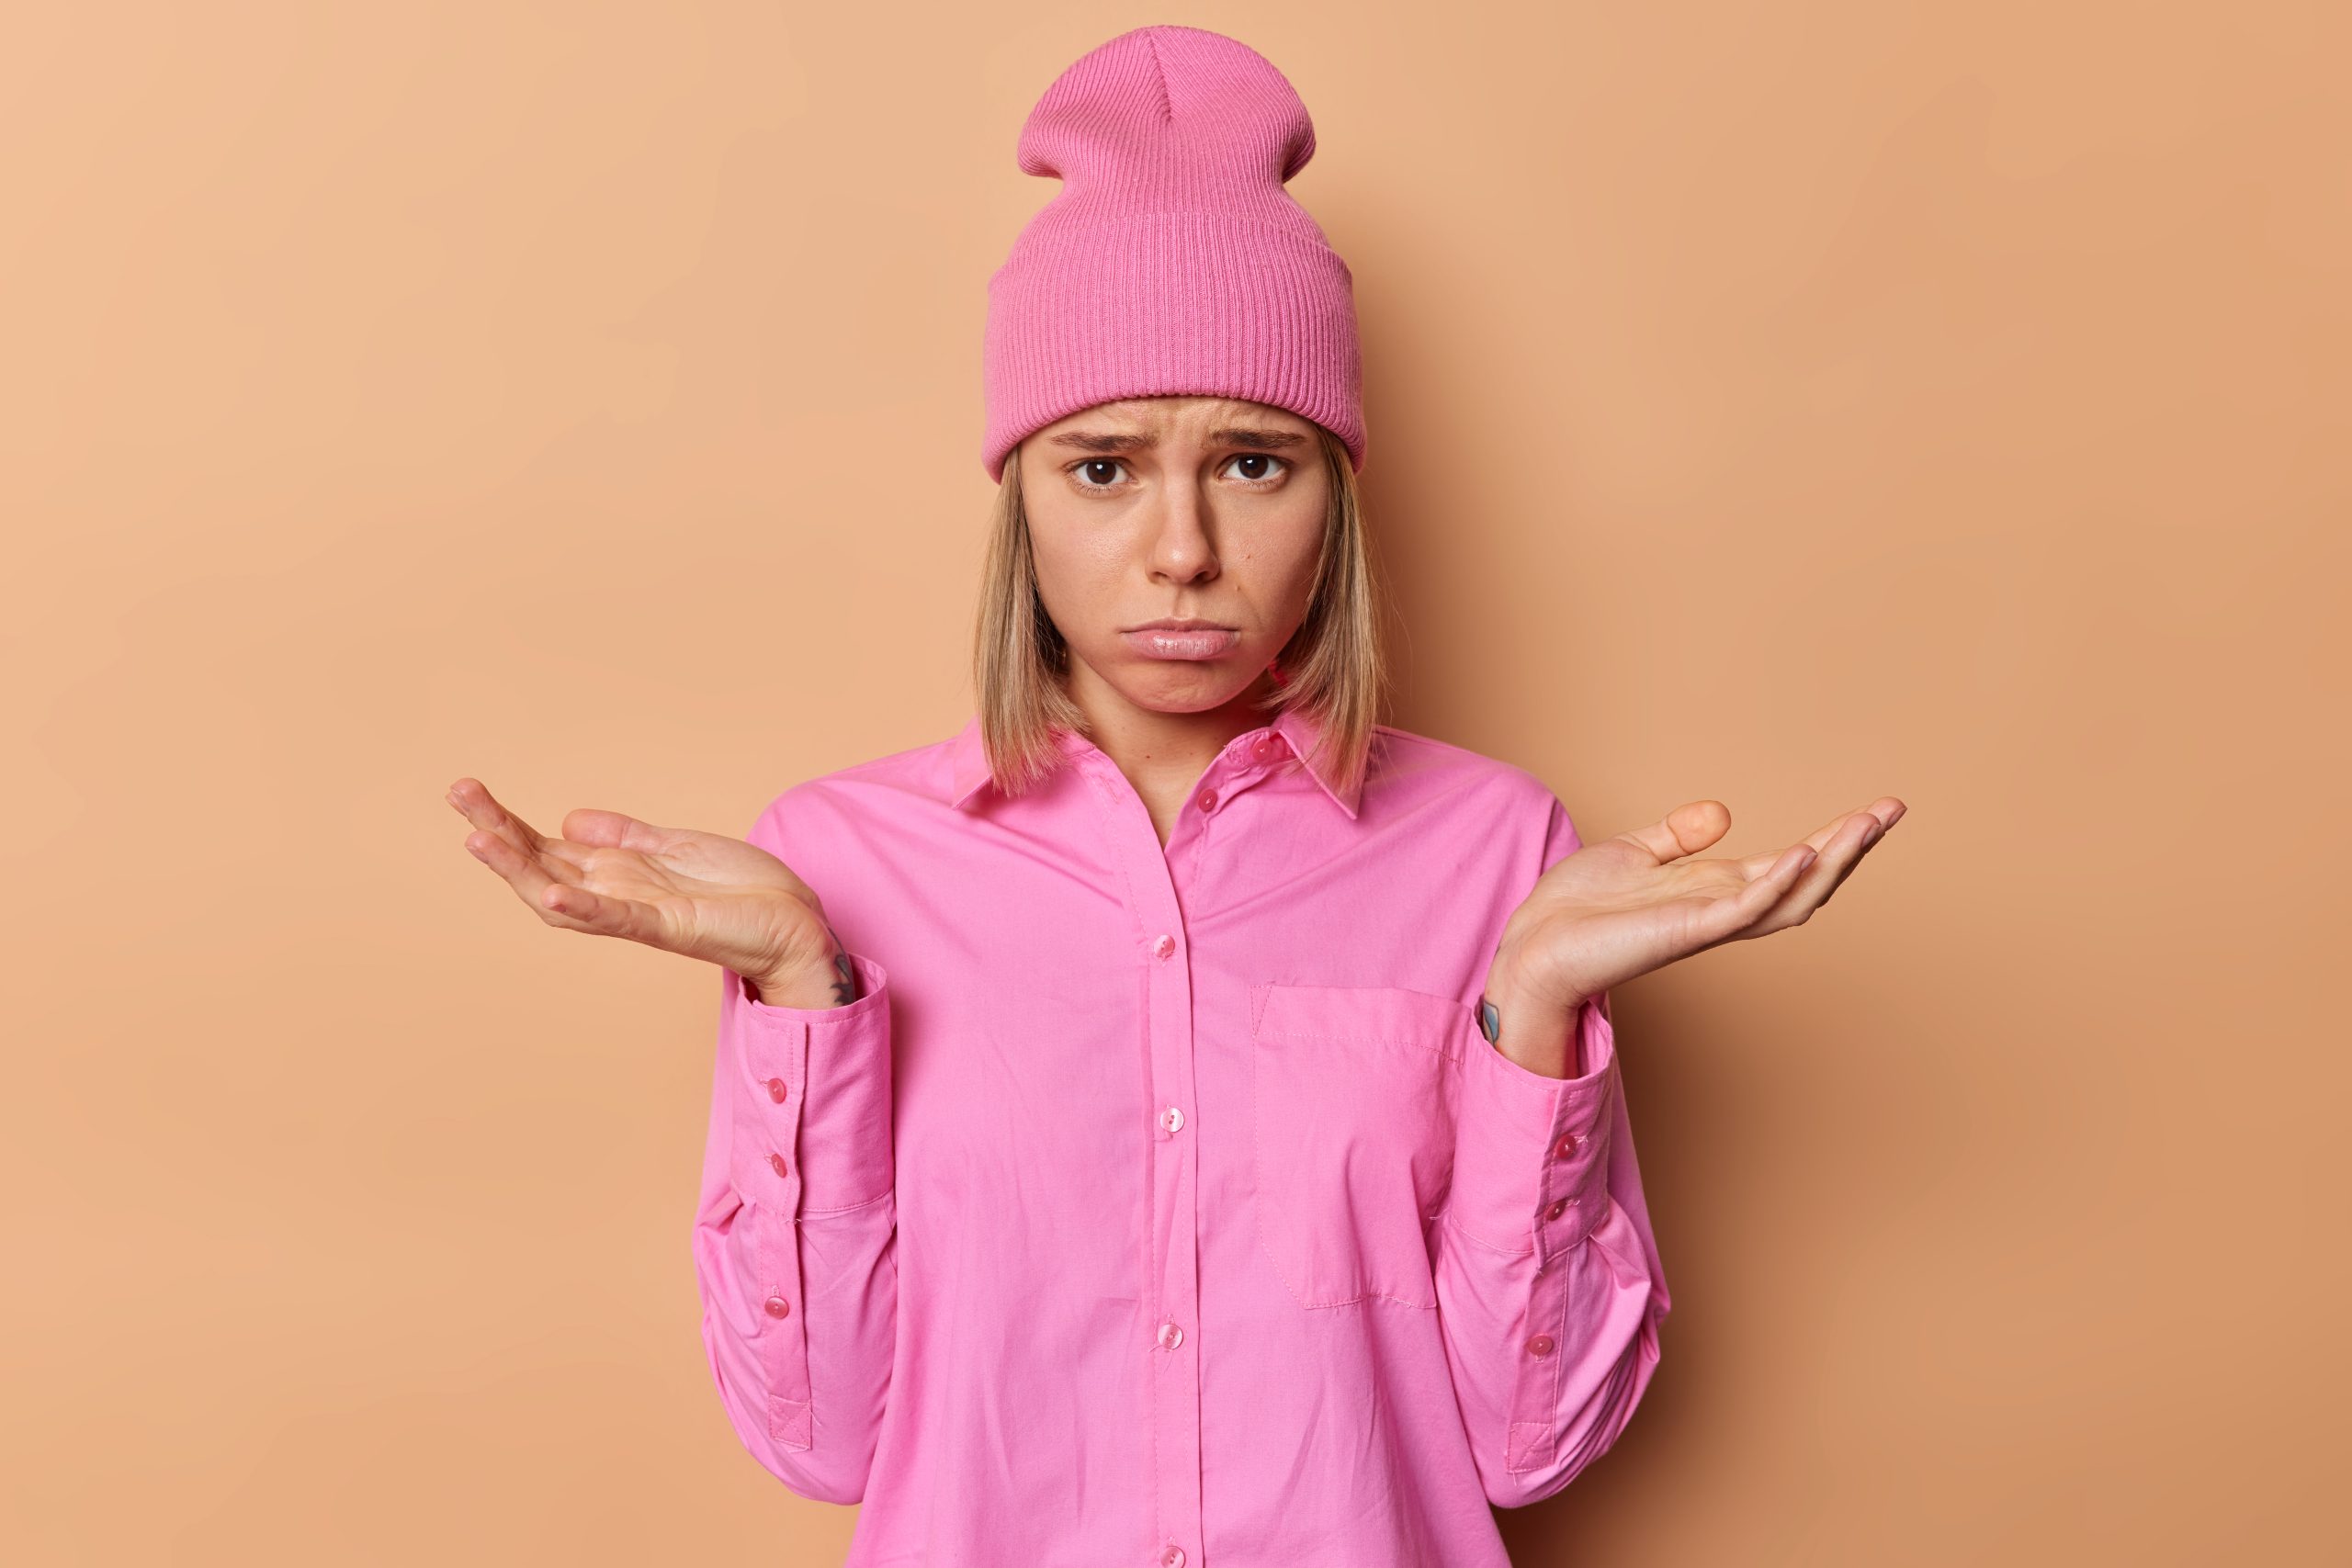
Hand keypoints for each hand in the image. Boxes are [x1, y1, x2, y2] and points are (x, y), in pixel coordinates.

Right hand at [446, 777, 850, 1001]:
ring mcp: (636, 912)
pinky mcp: (667, 927)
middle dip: (497, 832)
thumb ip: (623, 837)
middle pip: (539, 864)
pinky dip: (582, 906)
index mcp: (615, 872)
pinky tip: (548, 890)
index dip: (506, 822)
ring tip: (478, 840)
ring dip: (519, 869)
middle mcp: (615, 893)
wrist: (793, 920)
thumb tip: (569, 821)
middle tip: (458, 794)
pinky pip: (615, 918)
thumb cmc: (738, 889)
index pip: (545, 846)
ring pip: (562, 893)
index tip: (467, 792)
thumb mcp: (673, 848)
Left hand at [1489, 795, 1907, 1019]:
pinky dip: (1774, 885)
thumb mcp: (1635, 853)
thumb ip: (1680, 835)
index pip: (1791, 863)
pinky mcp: (1683, 931)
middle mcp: (1721, 909)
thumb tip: (1725, 812)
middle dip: (1850, 848)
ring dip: (1829, 864)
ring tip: (1863, 827)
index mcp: (1714, 889)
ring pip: (1788, 899)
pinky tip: (1801, 855)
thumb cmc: (1579, 908)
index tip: (1877, 809)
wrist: (1533, 943)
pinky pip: (1741, 910)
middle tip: (1891, 811)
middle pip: (1807, 883)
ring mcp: (1707, 923)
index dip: (1834, 838)